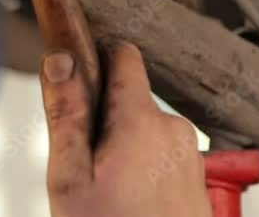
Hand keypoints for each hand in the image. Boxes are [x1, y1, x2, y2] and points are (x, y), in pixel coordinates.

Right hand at [40, 42, 210, 216]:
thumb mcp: (70, 178)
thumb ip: (66, 114)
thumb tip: (61, 59)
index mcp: (141, 121)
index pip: (123, 57)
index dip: (96, 60)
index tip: (77, 77)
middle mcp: (175, 132)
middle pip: (129, 100)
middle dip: (103, 121)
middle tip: (84, 165)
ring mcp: (190, 159)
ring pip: (144, 132)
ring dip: (123, 150)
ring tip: (106, 192)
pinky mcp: (197, 183)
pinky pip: (162, 159)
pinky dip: (142, 172)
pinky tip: (127, 203)